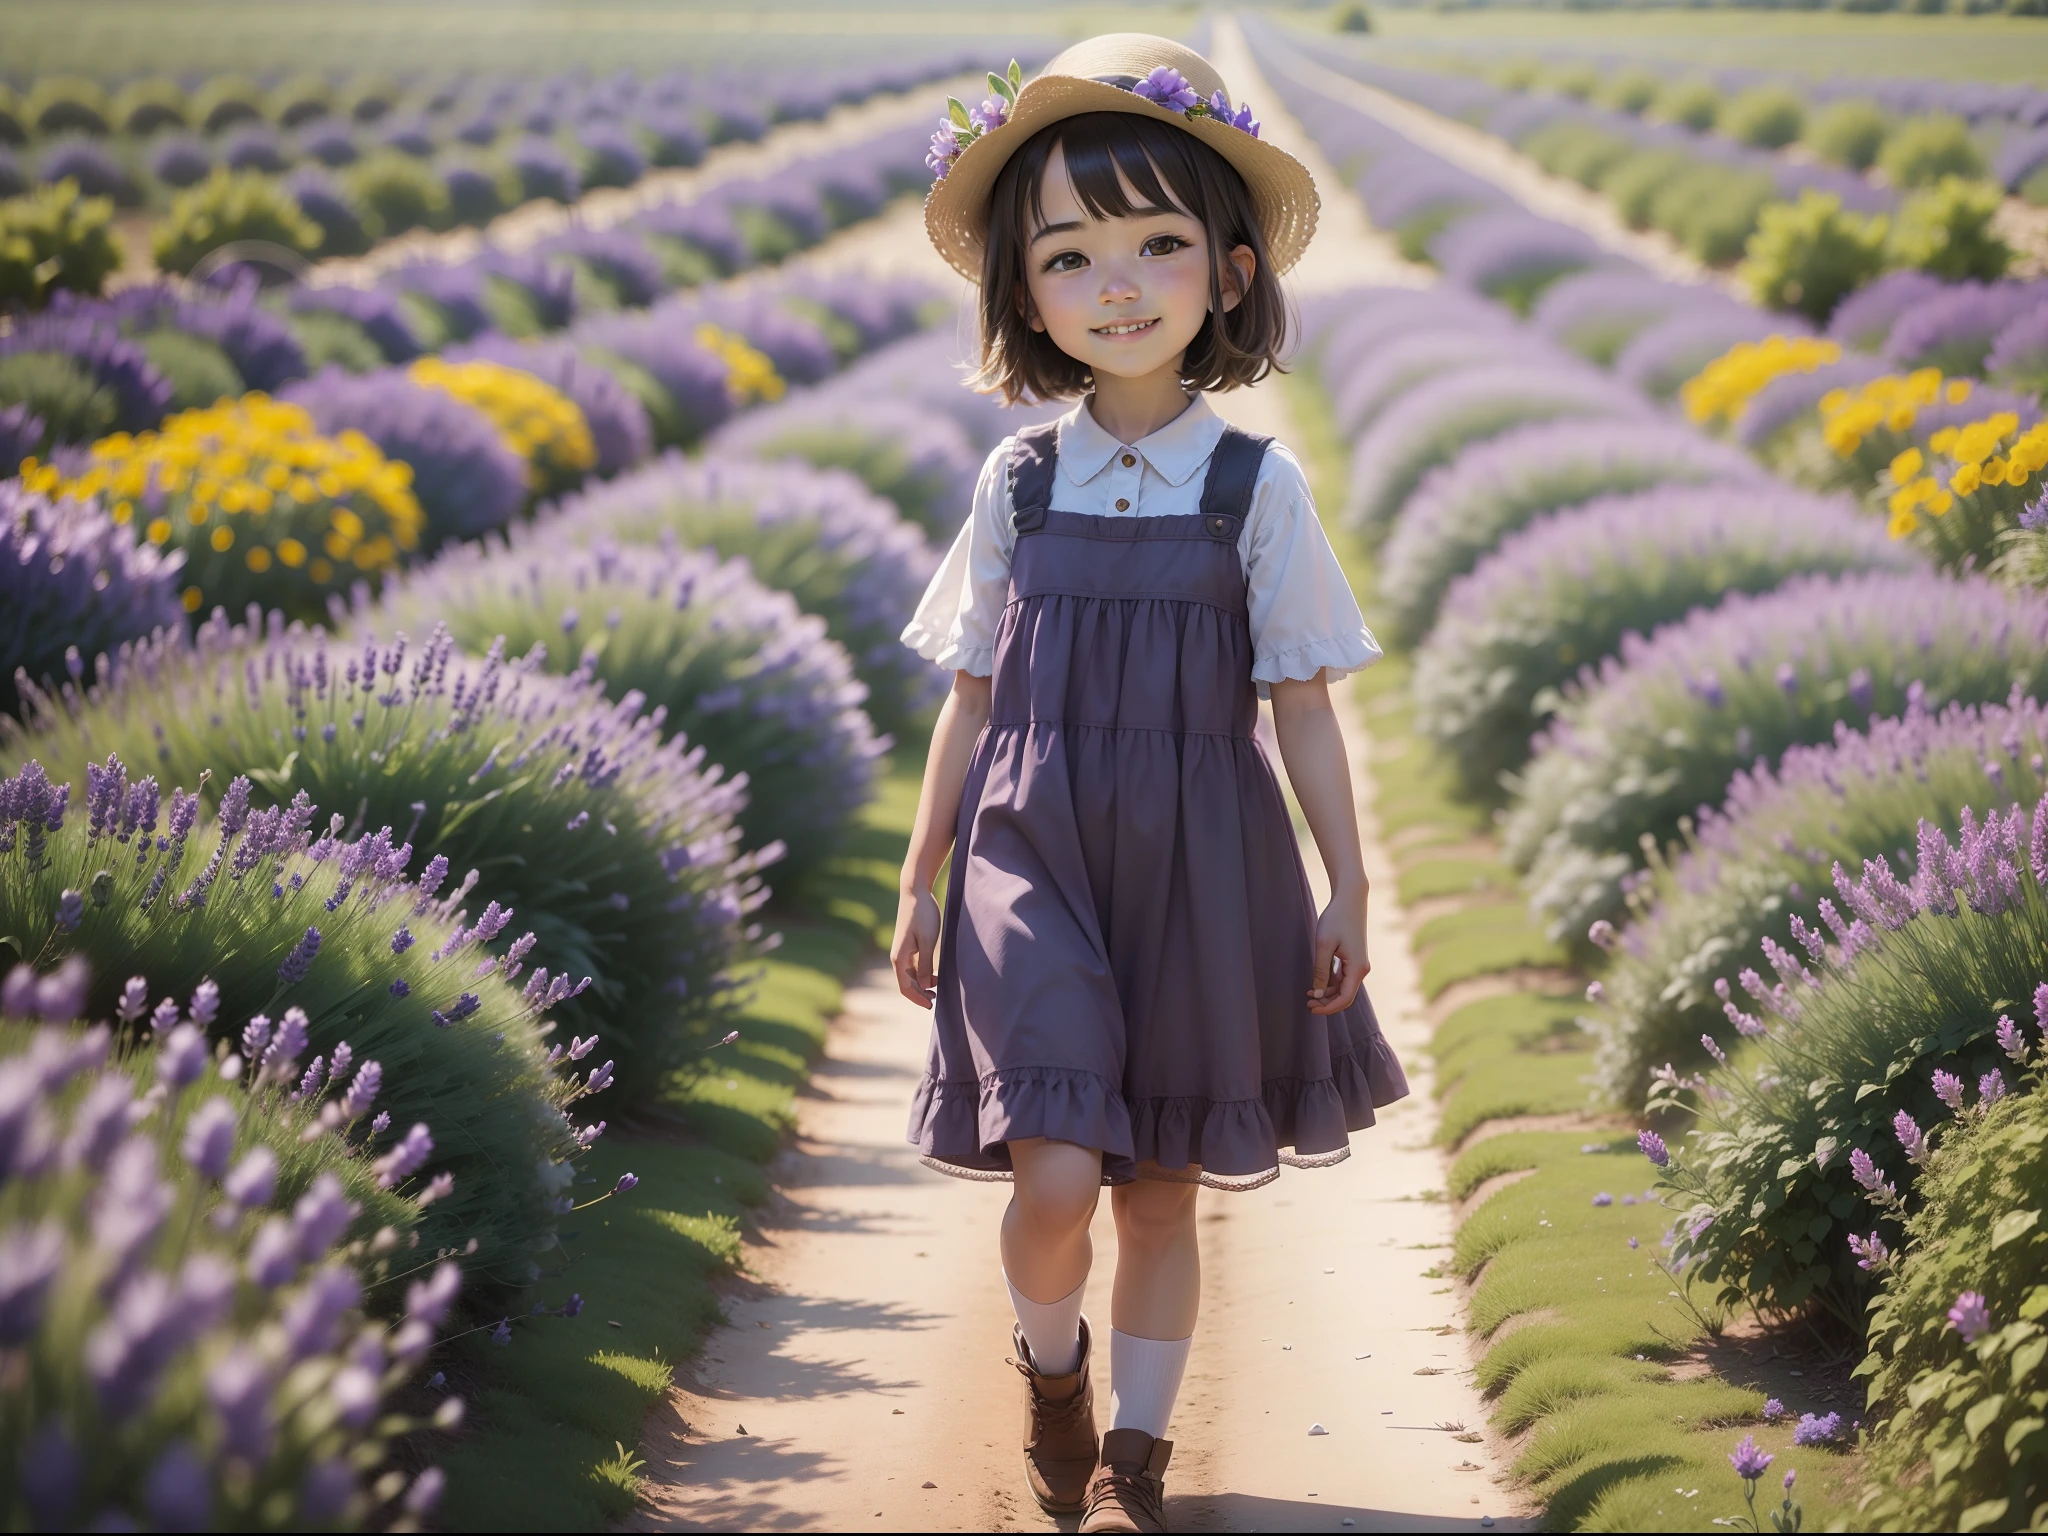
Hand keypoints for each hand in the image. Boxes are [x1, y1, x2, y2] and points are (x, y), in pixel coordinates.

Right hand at [891, 887, 942, 1008]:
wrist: (915, 892)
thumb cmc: (923, 914)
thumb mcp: (928, 940)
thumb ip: (926, 964)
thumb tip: (924, 985)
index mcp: (899, 957)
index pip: (905, 987)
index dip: (917, 998)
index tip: (932, 1006)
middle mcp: (897, 956)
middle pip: (906, 983)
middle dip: (920, 993)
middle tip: (937, 1000)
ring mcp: (902, 950)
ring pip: (910, 975)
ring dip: (922, 983)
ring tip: (938, 986)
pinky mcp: (908, 944)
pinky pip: (913, 965)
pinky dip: (922, 973)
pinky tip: (934, 973)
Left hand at [1308, 881, 1368, 1015]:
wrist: (1350, 899)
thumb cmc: (1336, 919)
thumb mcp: (1324, 945)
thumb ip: (1320, 970)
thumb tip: (1317, 993)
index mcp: (1357, 968)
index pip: (1344, 999)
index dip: (1328, 1007)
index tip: (1311, 1008)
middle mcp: (1362, 969)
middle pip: (1345, 996)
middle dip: (1327, 1003)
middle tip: (1307, 1003)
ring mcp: (1359, 964)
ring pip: (1344, 988)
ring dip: (1327, 993)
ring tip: (1308, 994)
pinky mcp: (1354, 959)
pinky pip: (1343, 978)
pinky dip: (1331, 983)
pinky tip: (1316, 983)